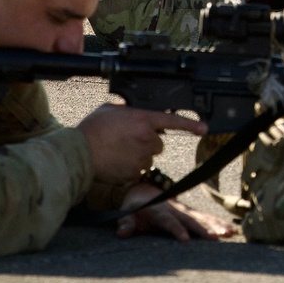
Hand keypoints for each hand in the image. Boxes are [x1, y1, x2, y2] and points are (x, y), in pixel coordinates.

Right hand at [77, 104, 207, 183]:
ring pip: (148, 158)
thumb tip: (131, 112)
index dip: (191, 125)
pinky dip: (129, 168)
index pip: (173, 121)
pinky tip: (115, 161)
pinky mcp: (134, 173)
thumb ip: (127, 110)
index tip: (204, 129)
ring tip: (117, 151)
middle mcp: (146, 139)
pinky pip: (138, 171)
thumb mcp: (110, 109)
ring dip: (138, 155)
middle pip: (158, 143)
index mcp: (142, 120)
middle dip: (147, 142)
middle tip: (127, 140)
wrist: (79, 153)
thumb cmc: (91, 129)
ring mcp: (142, 157)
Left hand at [115, 182, 237, 241]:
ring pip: (203, 218)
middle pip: (191, 220)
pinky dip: (220, 224)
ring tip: (229, 233)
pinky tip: (233, 230)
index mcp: (159, 210)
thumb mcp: (125, 213)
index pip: (168, 221)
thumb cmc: (134, 206)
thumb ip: (125, 222)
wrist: (144, 191)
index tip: (185, 239)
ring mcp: (185, 211)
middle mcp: (175, 209)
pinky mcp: (192, 214)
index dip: (176, 229)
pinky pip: (207, 219)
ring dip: (216, 226)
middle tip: (216, 237)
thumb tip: (122, 232)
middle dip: (204, 229)